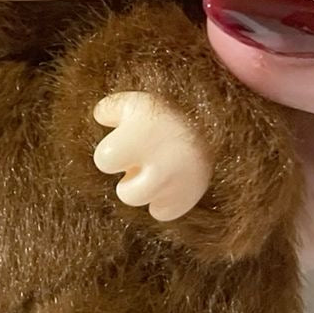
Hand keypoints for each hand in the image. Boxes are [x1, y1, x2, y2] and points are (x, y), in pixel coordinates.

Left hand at [93, 92, 212, 220]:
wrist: (213, 123)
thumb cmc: (166, 112)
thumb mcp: (135, 101)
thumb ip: (110, 109)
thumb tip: (100, 118)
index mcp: (141, 139)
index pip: (104, 161)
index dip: (111, 153)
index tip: (123, 143)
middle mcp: (162, 167)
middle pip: (126, 194)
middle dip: (130, 178)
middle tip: (140, 161)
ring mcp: (178, 186)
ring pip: (144, 201)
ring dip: (144, 187)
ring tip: (155, 168)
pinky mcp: (189, 199)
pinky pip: (162, 211)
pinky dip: (161, 199)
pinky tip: (166, 181)